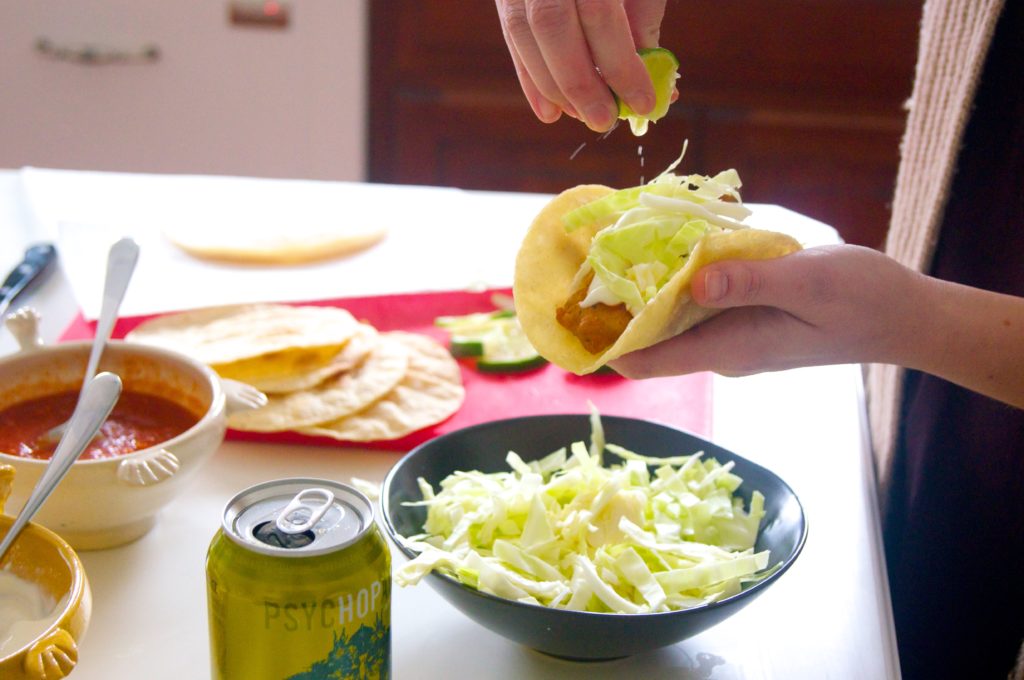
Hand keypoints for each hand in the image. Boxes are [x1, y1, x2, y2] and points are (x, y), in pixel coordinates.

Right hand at [494, 0, 667, 130]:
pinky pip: (510, 33)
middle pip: (552, 26)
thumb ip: (640, 14)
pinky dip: (529, 76)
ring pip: (523, 33)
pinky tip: (549, 110)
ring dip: (553, 87)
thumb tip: (649, 77)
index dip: (621, 64)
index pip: (600, 13)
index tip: (644, 101)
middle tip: (605, 120)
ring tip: (582, 116)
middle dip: (580, 83)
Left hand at [609, 245, 929, 377]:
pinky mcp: (746, 317)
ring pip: (671, 317)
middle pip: (651, 337)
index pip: (648, 360)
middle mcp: (722, 349)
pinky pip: (697, 302)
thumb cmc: (861, 300)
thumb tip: (693, 283)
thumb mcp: (806, 283)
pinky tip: (665, 246)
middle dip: (616, 308)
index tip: (568, 320)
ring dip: (644, 289)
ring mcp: (733, 334)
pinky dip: (677, 279)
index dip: (605, 345)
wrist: (902, 315)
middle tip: (581, 261)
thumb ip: (749, 282)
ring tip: (611, 246)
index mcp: (730, 348)